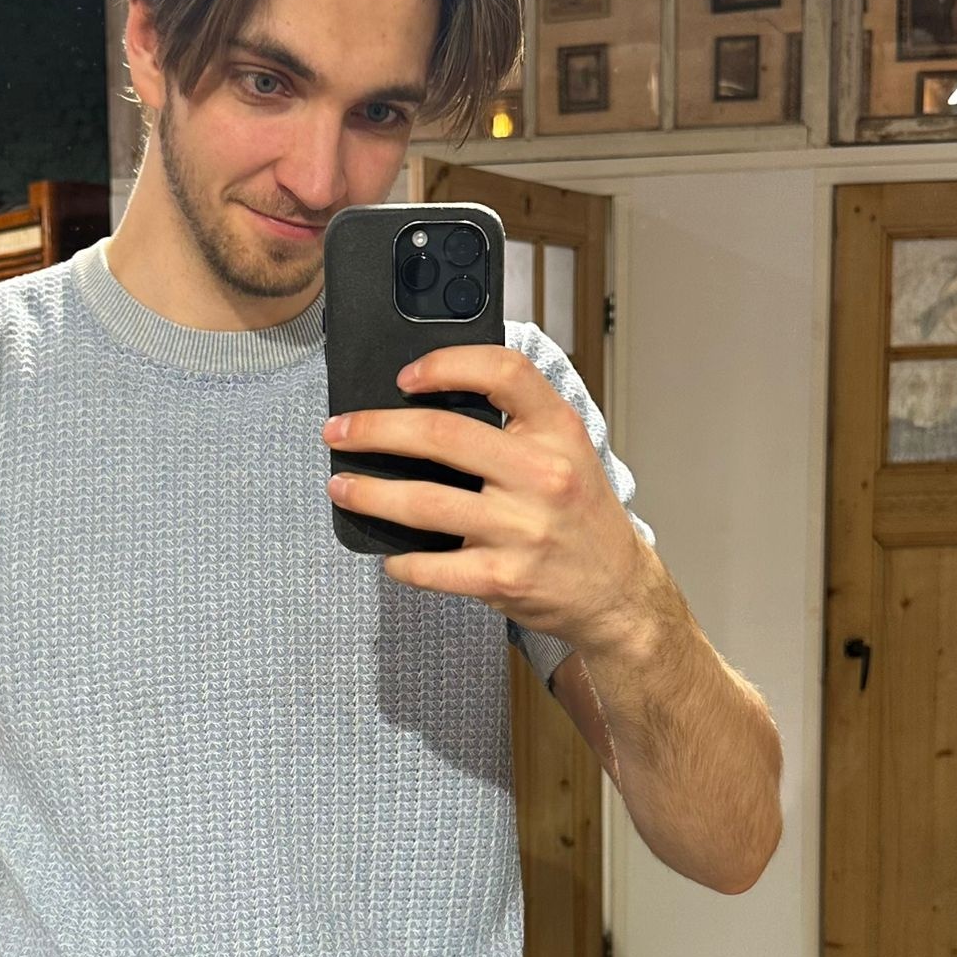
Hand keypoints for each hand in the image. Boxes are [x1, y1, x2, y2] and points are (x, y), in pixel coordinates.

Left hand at [321, 345, 647, 647]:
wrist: (617, 592)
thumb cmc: (580, 517)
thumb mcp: (566, 452)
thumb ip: (515, 424)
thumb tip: (427, 405)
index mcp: (558, 430)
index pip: (504, 372)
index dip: (447, 364)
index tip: (404, 376)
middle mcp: (542, 474)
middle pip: (441, 435)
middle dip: (375, 430)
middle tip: (339, 431)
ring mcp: (522, 529)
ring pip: (423, 502)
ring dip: (370, 493)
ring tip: (342, 487)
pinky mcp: (504, 577)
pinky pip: (432, 567)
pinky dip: (401, 562)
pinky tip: (389, 556)